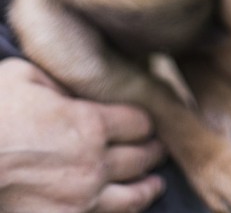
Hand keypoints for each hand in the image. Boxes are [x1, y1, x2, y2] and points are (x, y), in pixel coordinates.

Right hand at [0, 57, 165, 212]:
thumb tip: (76, 86)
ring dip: (148, 187)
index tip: (147, 121)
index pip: (138, 122)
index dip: (145, 120)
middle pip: (140, 157)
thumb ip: (60, 82)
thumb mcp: (26, 77)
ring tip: (156, 183)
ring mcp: (81, 200)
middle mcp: (94, 163)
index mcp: (90, 123)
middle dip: (152, 150)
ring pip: (131, 197)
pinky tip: (123, 208)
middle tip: (158, 148)